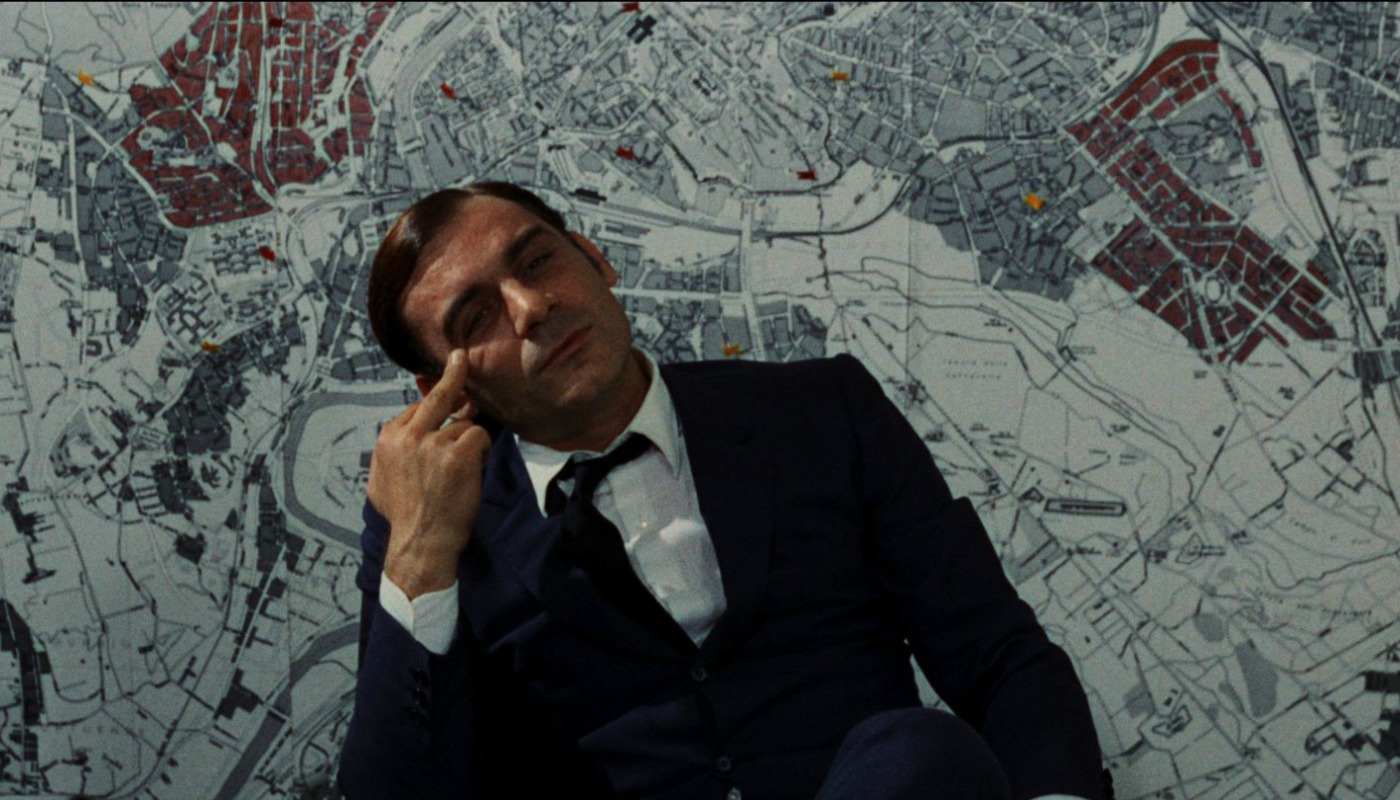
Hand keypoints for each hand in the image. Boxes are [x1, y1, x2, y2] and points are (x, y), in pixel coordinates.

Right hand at [369, 349, 492, 597]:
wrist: (420, 542)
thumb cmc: (404, 515)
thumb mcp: (380, 481)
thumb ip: (389, 453)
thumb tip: (394, 433)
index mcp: (388, 438)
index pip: (416, 410)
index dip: (435, 416)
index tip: (445, 407)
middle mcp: (408, 435)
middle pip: (437, 396)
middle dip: (451, 373)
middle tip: (462, 357)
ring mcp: (433, 442)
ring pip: (465, 426)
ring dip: (469, 446)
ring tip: (459, 475)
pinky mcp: (457, 452)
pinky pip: (479, 436)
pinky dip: (480, 453)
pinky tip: (471, 473)